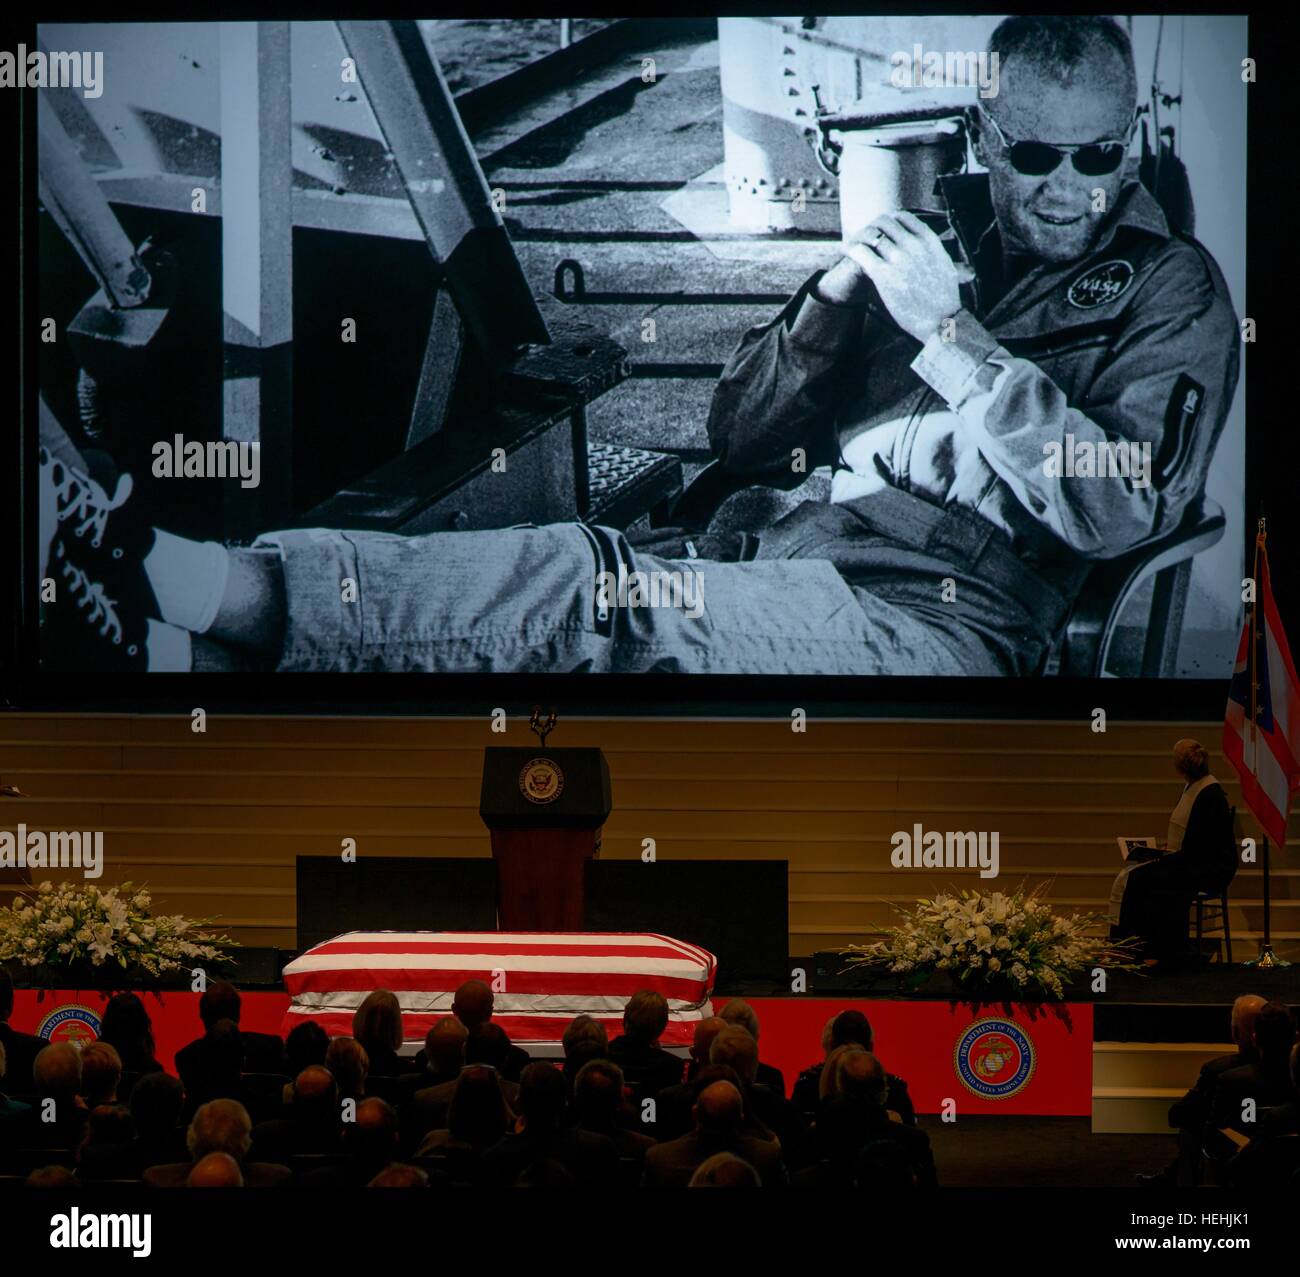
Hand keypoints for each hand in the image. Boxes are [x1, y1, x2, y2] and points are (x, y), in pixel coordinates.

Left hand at [842, 211, 972, 342]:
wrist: (941, 321)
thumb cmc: (944, 301)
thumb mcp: (946, 267)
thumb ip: (934, 253)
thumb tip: (929, 250)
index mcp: (929, 241)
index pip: (904, 217)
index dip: (889, 221)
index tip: (881, 229)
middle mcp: (914, 244)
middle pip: (884, 222)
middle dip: (872, 227)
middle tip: (864, 237)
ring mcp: (898, 258)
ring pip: (870, 234)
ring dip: (858, 237)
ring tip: (851, 245)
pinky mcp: (883, 274)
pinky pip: (860, 251)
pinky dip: (849, 248)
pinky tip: (844, 251)